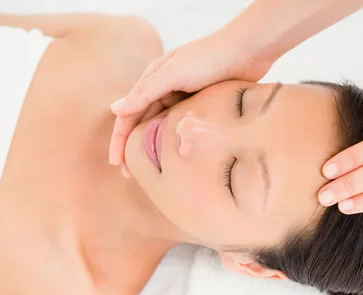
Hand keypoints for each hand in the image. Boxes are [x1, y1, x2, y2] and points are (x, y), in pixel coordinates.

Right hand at [109, 30, 271, 167]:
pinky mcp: (201, 105)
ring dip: (154, 147)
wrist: (247, 50)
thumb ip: (145, 92)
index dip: (120, 140)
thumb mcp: (173, 74)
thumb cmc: (209, 58)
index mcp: (152, 80)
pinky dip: (174, 142)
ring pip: (161, 128)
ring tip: (151, 172)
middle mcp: (164, 89)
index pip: (128, 115)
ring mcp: (183, 98)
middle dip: (134, 149)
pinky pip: (182, 127)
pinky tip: (177, 159)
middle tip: (131, 175)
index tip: (117, 164)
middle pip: (142, 124)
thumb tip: (115, 110)